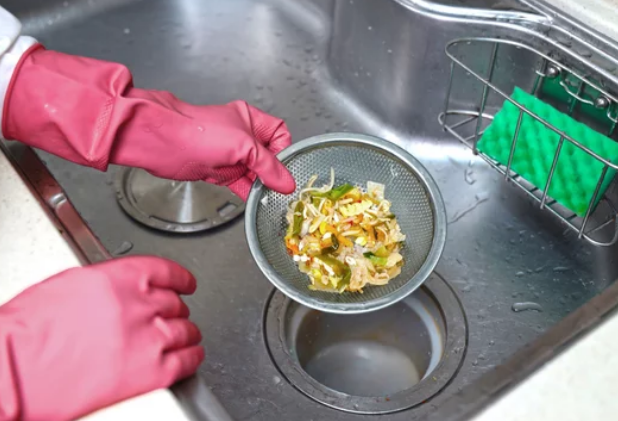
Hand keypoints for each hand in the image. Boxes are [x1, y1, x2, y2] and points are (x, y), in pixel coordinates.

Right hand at [0, 256, 203, 420]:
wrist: (13, 368)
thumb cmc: (29, 330)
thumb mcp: (71, 285)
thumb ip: (107, 284)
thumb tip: (123, 290)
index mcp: (120, 278)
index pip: (166, 271)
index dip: (181, 279)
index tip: (186, 283)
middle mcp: (138, 305)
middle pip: (175, 303)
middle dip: (175, 309)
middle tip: (173, 315)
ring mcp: (147, 338)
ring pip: (185, 330)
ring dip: (187, 333)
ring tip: (186, 336)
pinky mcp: (150, 372)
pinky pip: (186, 361)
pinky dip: (192, 357)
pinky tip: (191, 356)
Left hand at [109, 93, 295, 199]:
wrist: (164, 144)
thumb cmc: (201, 133)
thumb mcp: (243, 146)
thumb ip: (268, 166)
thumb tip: (287, 183)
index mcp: (251, 120)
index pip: (280, 134)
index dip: (284, 149)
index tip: (284, 167)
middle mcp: (243, 136)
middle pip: (269, 156)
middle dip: (275, 171)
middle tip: (282, 188)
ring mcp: (231, 155)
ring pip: (256, 172)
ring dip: (263, 185)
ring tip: (272, 198)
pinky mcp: (220, 172)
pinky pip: (242, 183)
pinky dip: (250, 192)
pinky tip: (258, 201)